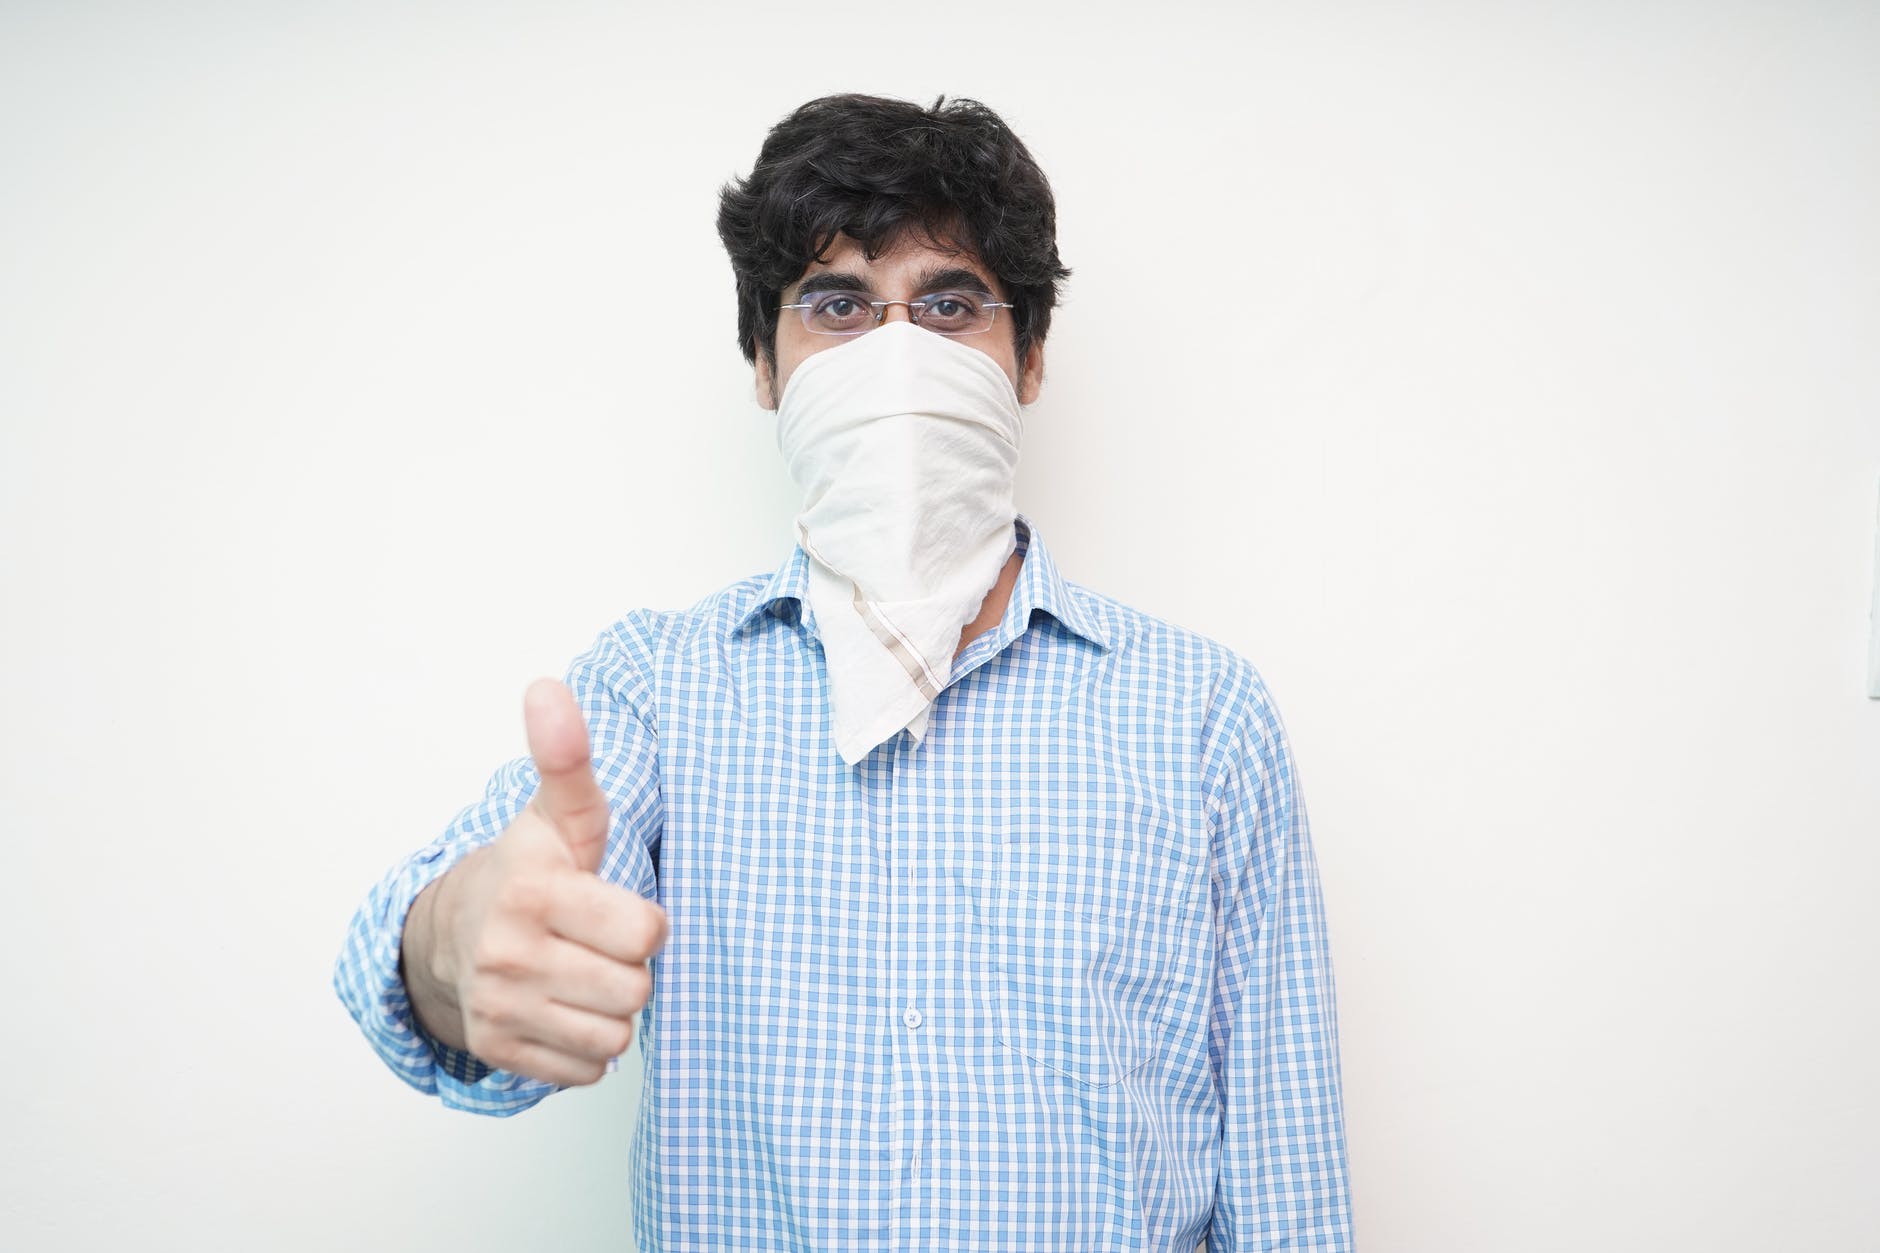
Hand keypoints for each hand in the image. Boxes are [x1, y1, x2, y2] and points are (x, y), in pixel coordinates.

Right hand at [404, 678, 667, 1085]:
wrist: (453, 931)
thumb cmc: (530, 869)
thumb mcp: (558, 814)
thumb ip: (567, 757)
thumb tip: (548, 687)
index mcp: (533, 891)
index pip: (646, 933)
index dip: (643, 922)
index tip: (612, 906)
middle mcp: (507, 953)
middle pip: (635, 990)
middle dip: (628, 968)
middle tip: (594, 943)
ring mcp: (497, 1006)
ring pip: (614, 1035)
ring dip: (609, 1010)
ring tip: (579, 973)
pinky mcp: (496, 1050)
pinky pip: (584, 1071)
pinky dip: (582, 1047)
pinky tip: (559, 1007)